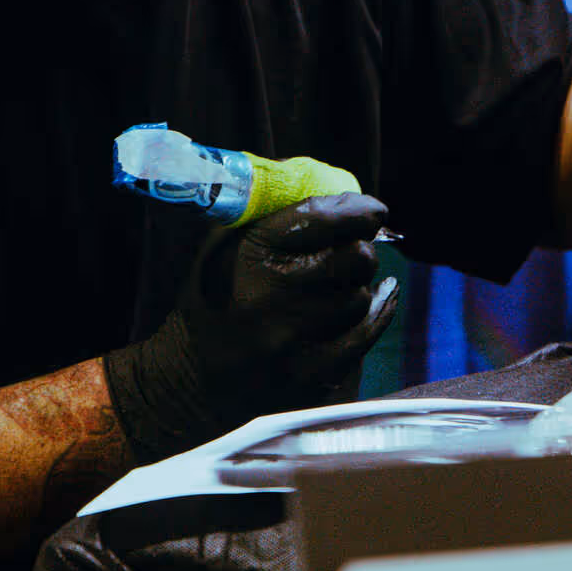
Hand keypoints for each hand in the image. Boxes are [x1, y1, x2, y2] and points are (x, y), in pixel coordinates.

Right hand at [106, 192, 398, 456]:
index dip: (359, 210)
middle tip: (354, 251)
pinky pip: (365, 334)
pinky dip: (378, 312)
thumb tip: (339, 194)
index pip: (322, 219)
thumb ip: (273, 217)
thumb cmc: (213, 298)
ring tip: (341, 285)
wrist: (192, 376)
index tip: (374, 210)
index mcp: (250, 254)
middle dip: (361, 248)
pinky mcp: (311, 373)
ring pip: (361, 296)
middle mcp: (274, 295)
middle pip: (355, 257)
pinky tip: (378, 298)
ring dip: (357, 285)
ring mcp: (294, 339)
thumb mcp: (224, 245)